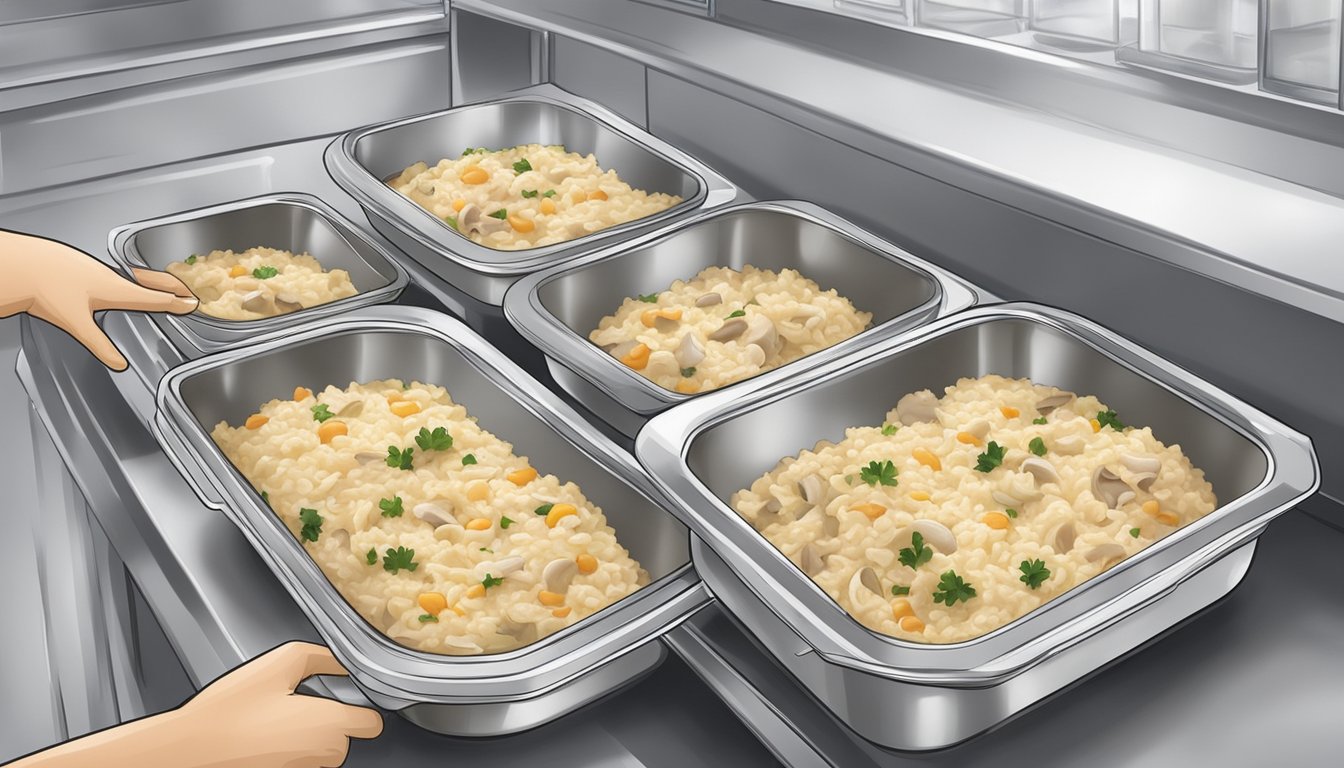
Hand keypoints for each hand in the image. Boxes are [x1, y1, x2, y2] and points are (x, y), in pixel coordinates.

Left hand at [0, 229, 197, 369]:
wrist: (21, 265)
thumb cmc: (46, 289)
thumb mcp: (75, 324)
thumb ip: (99, 346)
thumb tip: (117, 363)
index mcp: (116, 290)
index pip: (155, 298)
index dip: (176, 303)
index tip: (192, 303)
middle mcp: (111, 275)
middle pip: (152, 280)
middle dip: (172, 286)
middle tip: (187, 291)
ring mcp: (98, 267)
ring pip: (135, 274)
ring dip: (154, 280)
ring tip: (163, 287)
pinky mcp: (84, 263)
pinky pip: (118, 271)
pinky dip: (132, 277)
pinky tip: (123, 282)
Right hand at [170, 642, 384, 767]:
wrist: (189, 750)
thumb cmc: (230, 711)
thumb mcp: (281, 662)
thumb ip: (322, 657)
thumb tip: (343, 661)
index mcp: (330, 724)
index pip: (373, 724)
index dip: (362, 708)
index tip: (347, 698)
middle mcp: (324, 755)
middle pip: (346, 738)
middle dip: (329, 722)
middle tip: (296, 705)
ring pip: (322, 753)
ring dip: (308, 738)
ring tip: (273, 721)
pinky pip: (299, 762)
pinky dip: (289, 751)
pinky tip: (264, 738)